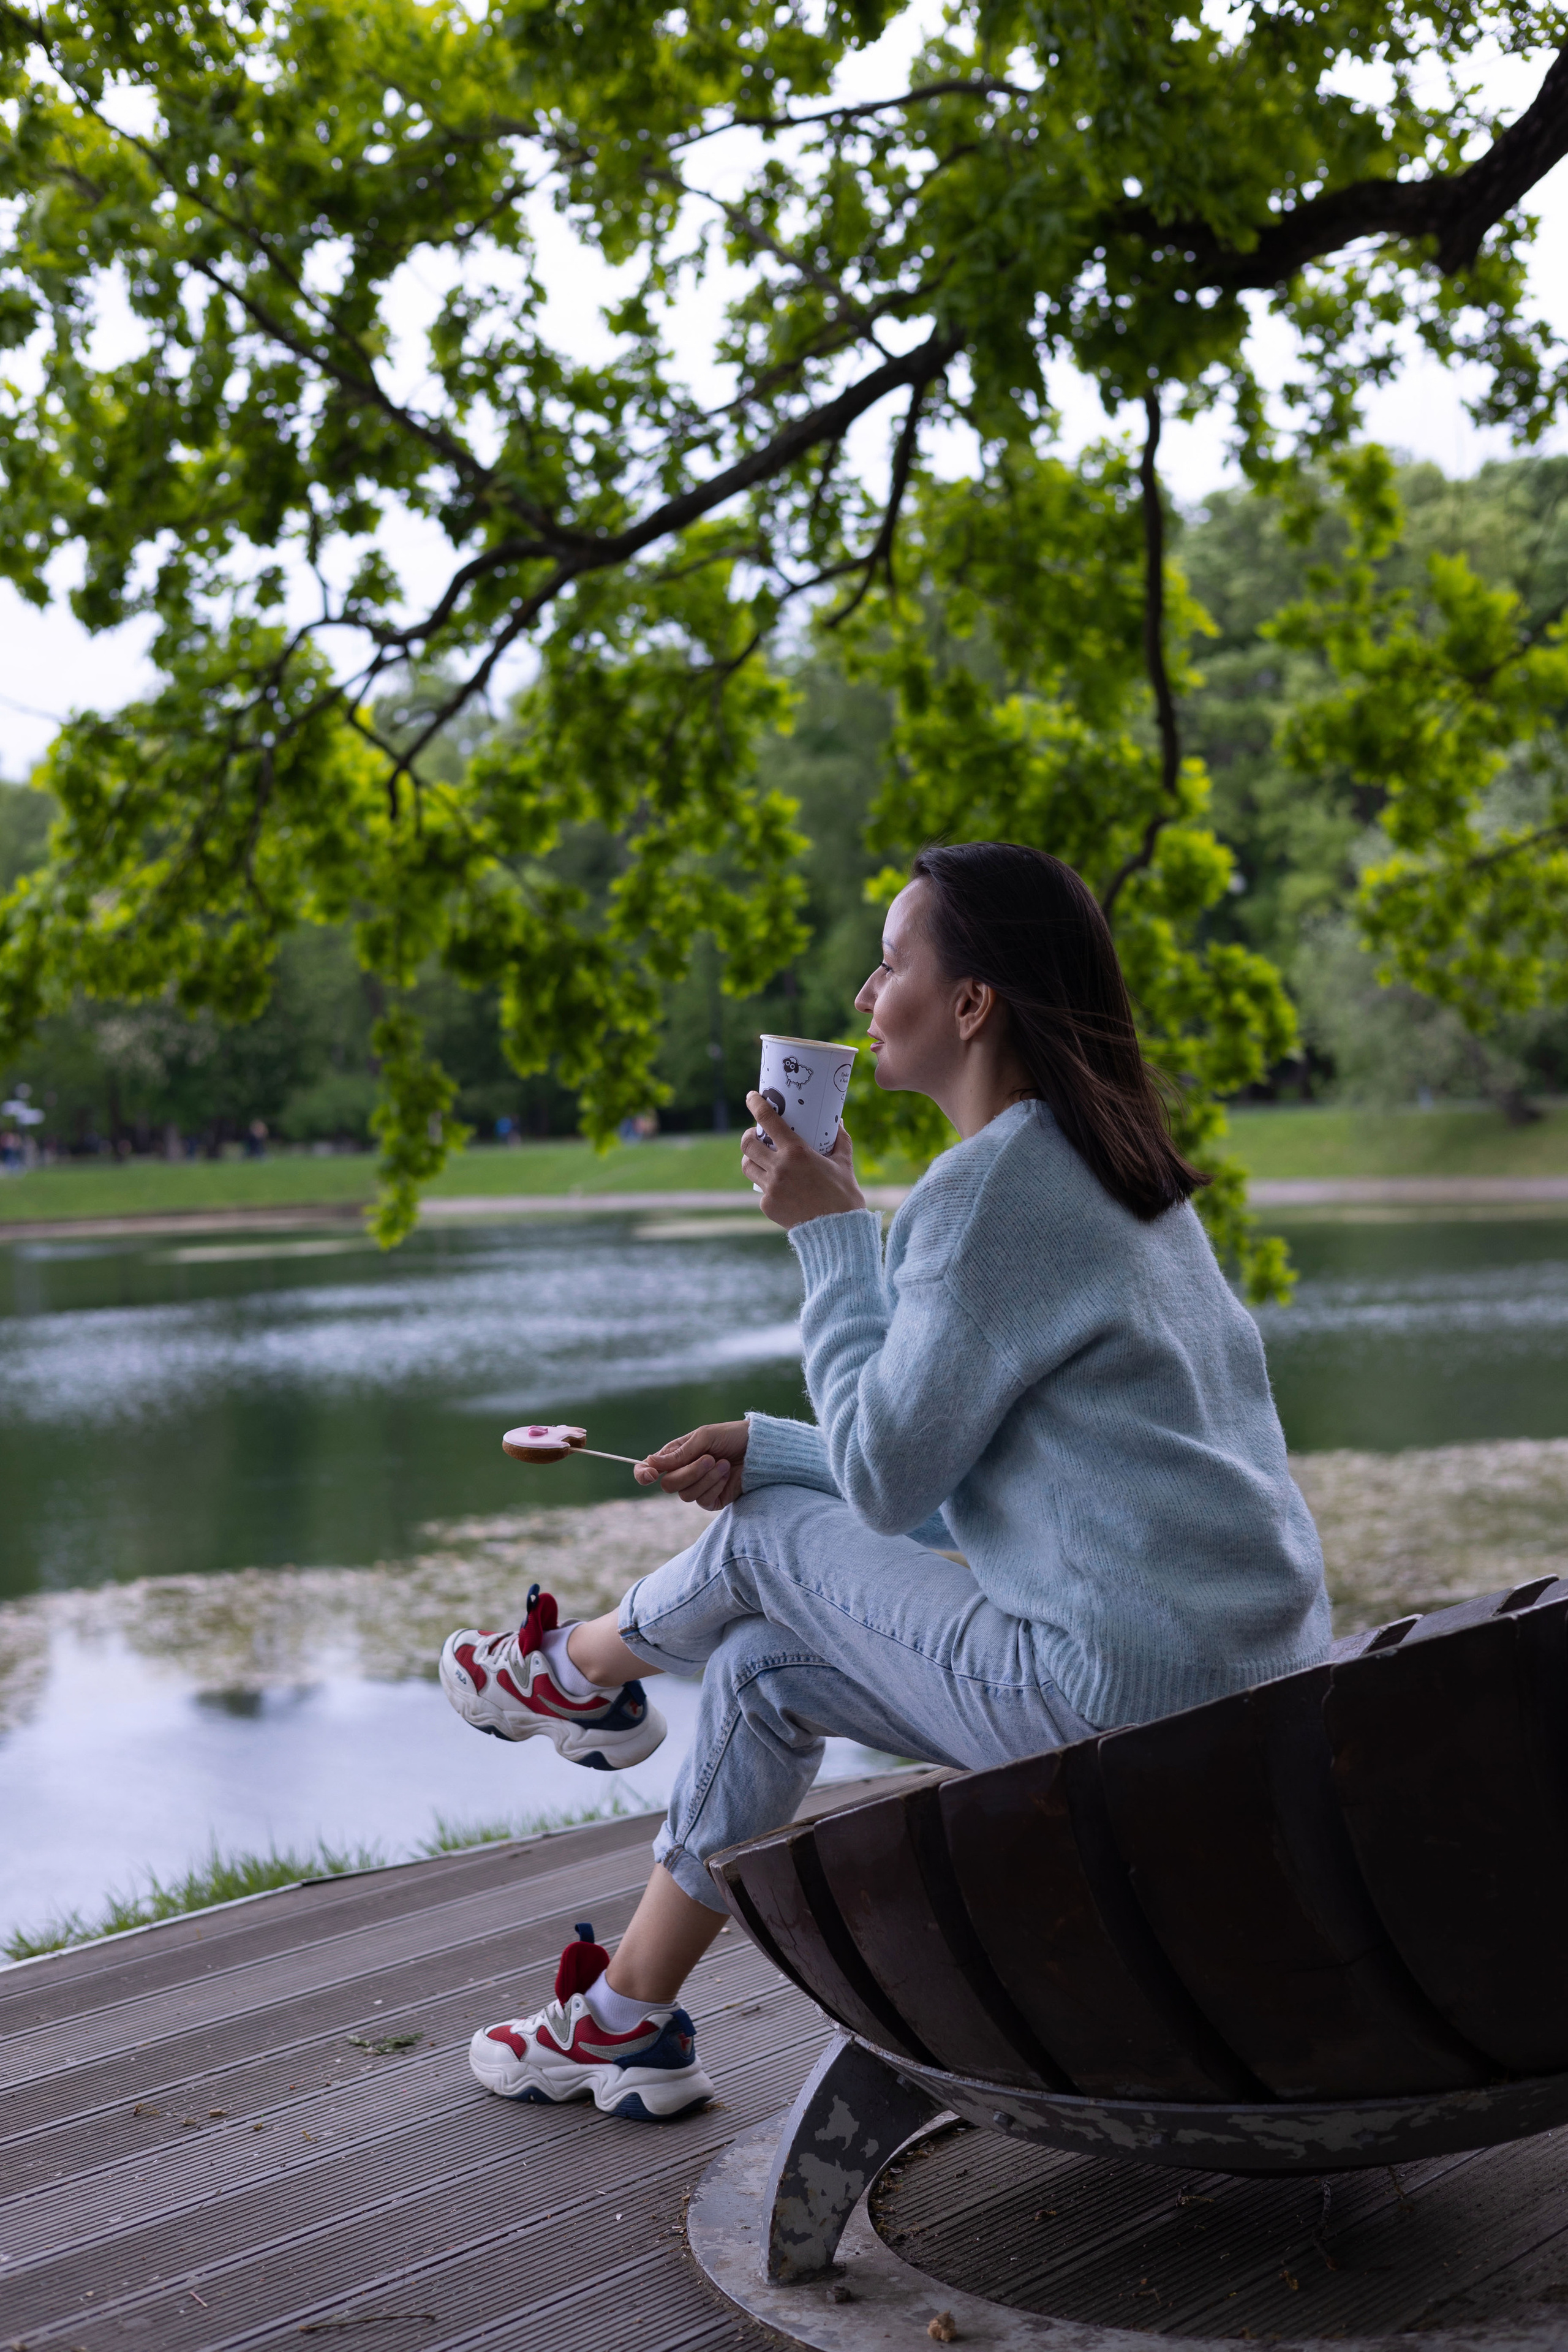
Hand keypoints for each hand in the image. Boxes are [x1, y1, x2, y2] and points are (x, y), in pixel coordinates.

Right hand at [634, 1419, 749, 1510]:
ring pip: (685, 1495)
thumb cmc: (731, 1437)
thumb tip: (650, 1462)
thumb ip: (679, 1453)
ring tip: (724, 1463)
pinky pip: (703, 1501)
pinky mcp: (712, 1500)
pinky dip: (715, 1486)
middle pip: (668, 1485)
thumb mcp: (704, 1437)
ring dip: (706, 1478)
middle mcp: (683, 1473)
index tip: (651, 1475)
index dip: (644, 1474)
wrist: (760, 1448)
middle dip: (689, 1473)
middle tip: (709, 1458)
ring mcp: (698, 1488)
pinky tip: (727, 1474)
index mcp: (676, 1455)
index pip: (649, 1468)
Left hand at [740, 1092, 865, 1230]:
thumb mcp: (844, 1164)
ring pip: (747, 1166)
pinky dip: (766, 1183)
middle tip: (756, 1134)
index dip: (756, 1105)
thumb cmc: (843, 1196)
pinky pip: (760, 1188)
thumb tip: (839, 1122)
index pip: (768, 1120)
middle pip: (748, 1144)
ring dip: (751, 1159)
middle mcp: (779, 1168)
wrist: (837, 1232)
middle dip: (749, 1135)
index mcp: (797, 1152)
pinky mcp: (767, 1205)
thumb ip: (840, 1140)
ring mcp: (770, 1188)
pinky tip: (778, 1185)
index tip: (752, 1097)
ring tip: (761, 1158)